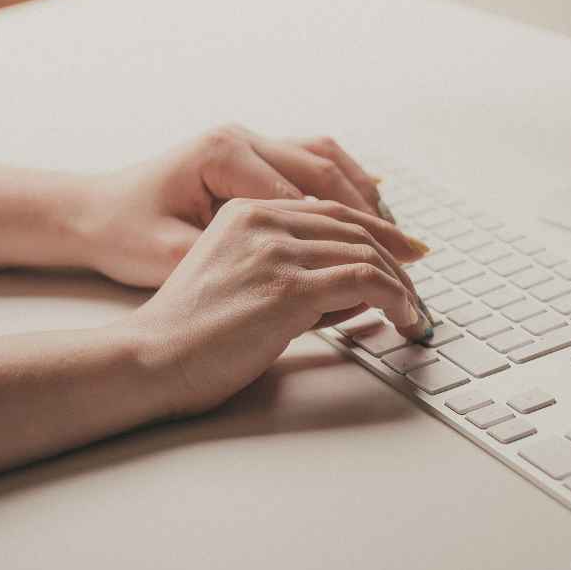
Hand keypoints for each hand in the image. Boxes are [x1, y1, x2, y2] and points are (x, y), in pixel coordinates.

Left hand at [81, 125, 413, 287]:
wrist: (91, 211)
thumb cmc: (124, 235)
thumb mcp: (173, 256)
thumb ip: (241, 262)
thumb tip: (303, 280)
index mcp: (222, 154)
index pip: (304, 197)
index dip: (349, 237)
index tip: (381, 270)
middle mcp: (242, 137)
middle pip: (328, 171)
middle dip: (375, 217)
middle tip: (413, 254)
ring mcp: (251, 139)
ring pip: (330, 158)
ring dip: (369, 197)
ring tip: (400, 236)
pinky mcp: (256, 151)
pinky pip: (317, 158)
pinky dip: (351, 182)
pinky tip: (375, 209)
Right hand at [120, 197, 431, 417]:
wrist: (152, 358)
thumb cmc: (194, 333)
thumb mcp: (245, 281)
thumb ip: (297, 272)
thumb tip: (361, 288)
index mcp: (248, 212)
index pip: (332, 212)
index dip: (378, 230)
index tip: (406, 251)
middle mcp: (263, 222)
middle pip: (355, 229)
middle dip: (397, 258)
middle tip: (418, 286)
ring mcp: (276, 252)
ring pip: (366, 253)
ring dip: (400, 285)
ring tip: (412, 312)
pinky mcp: (288, 287)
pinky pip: (364, 281)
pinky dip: (395, 298)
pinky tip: (403, 317)